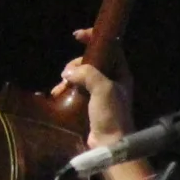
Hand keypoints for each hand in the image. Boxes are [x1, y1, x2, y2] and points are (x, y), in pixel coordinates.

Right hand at [52, 27, 135, 150]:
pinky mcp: (90, 103)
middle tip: (68, 73)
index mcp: (121, 73)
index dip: (95, 38)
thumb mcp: (103, 88)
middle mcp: (112, 81)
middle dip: (76, 63)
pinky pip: (76, 88)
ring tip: (63, 85)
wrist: (109, 144)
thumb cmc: (111, 115)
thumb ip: (88, 73)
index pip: (111, 47)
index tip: (78, 35)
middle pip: (91, 60)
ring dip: (69, 76)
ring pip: (81, 74)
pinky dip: (66, 87)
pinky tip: (58, 93)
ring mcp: (101, 92)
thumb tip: (70, 73)